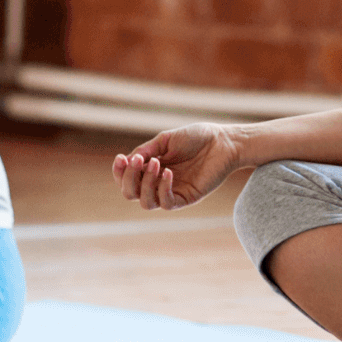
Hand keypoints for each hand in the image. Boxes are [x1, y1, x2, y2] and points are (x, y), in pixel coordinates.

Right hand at [113, 122, 240, 210]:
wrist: (223, 141)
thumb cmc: (196, 138)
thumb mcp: (165, 140)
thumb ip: (146, 150)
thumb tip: (127, 161)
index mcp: (150, 169)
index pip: (126, 179)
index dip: (119, 172)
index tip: (121, 158)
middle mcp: (158, 183)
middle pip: (130, 193)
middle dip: (129, 178)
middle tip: (139, 160)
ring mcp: (172, 192)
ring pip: (146, 202)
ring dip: (145, 183)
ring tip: (157, 162)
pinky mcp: (186, 198)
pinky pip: (167, 203)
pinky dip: (163, 189)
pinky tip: (169, 173)